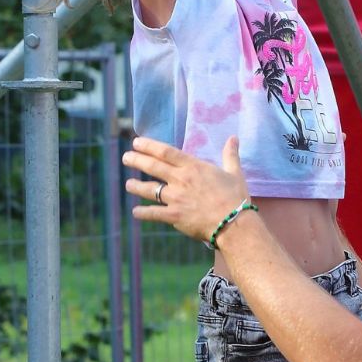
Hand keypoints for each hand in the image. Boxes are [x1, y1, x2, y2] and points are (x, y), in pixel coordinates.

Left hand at [124, 135, 249, 242]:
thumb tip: (233, 138)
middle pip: (153, 167)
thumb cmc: (235, 197)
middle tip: (126, 157)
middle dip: (136, 160)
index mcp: (193, 167)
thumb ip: (230, 155)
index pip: (166, 152)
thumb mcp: (235, 172)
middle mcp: (180, 180)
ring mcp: (175, 198)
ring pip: (149, 190)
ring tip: (128, 184)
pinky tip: (135, 212)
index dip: (149, 146)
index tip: (137, 142)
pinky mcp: (174, 216)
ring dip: (136, 186)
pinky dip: (142, 213)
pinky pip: (153, 213)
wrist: (233, 223)